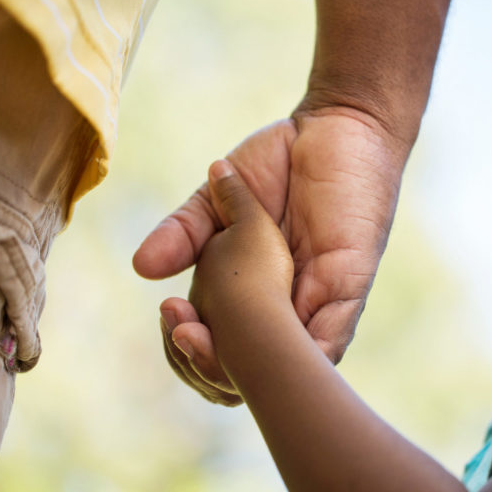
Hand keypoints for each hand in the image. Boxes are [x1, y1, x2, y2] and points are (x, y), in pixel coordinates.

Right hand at [134, 108, 408, 405]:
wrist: (336, 122)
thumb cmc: (282, 160)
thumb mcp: (219, 196)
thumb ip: (186, 231)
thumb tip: (141, 268)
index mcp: (255, 291)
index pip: (222, 344)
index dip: (193, 347)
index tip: (168, 317)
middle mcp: (288, 305)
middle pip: (252, 369)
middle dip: (213, 364)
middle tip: (182, 334)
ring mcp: (320, 300)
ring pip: (290, 366)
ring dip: (247, 365)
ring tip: (207, 343)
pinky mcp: (350, 284)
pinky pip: (333, 337)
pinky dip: (305, 355)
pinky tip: (277, 363)